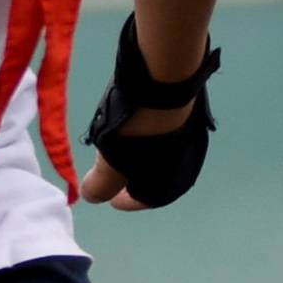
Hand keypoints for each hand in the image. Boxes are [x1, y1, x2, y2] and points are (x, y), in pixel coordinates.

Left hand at [74, 102, 195, 211]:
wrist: (164, 80)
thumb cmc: (136, 130)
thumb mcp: (109, 163)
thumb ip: (101, 185)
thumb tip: (91, 196)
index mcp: (172, 183)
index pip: (148, 199)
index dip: (127, 201)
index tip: (112, 200)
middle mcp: (188, 162)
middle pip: (159, 177)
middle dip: (135, 178)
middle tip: (114, 175)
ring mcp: (191, 135)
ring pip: (163, 153)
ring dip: (142, 154)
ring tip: (119, 148)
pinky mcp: (189, 113)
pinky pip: (166, 132)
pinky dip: (150, 135)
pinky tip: (135, 125)